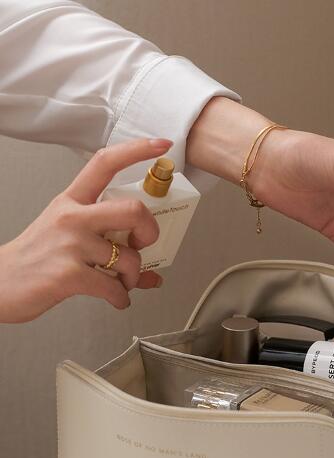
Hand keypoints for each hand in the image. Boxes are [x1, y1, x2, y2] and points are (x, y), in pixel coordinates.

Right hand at [0, 138, 170, 322]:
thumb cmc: (35, 259)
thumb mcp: (65, 235)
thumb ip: (106, 242)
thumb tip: (150, 272)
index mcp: (71, 201)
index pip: (105, 163)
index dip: (136, 150)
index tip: (160, 144)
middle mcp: (72, 217)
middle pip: (133, 209)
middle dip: (150, 232)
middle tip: (142, 245)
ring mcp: (71, 245)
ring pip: (129, 258)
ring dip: (134, 277)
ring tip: (122, 282)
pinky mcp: (70, 274)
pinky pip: (115, 288)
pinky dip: (122, 299)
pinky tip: (115, 298)